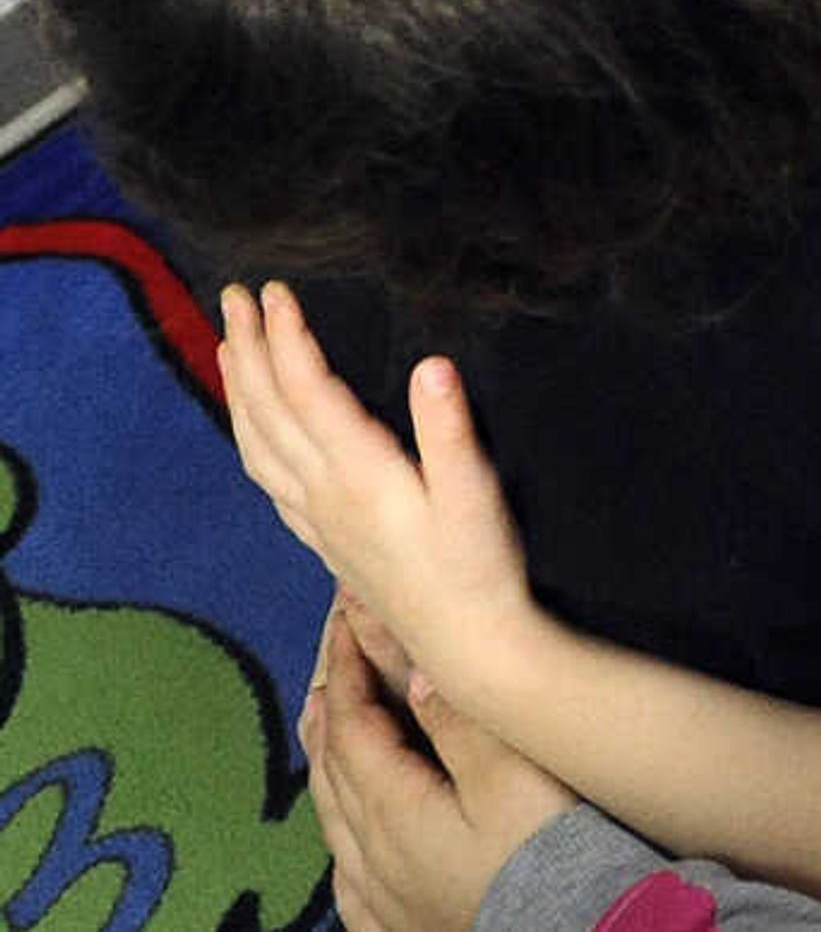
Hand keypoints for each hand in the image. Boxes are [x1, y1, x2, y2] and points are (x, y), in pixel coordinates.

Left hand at [221, 282, 540, 694]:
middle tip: (231, 297)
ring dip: (239, 390)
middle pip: (269, 411)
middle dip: (248, 350)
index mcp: (360, 472)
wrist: (464, 642)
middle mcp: (324, 492)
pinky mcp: (322, 537)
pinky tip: (252, 427)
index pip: (307, 392)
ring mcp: (316, 517)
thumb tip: (431, 363)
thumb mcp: (478, 493)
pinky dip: (248, 438)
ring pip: (257, 444)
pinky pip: (266, 478)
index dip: (287, 338)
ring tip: (228, 346)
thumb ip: (449, 429)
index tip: (274, 290)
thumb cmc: (481, 565)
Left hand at [302, 605, 577, 931]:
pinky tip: (343, 843)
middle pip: (334, 766)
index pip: (353, 723)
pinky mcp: (395, 922)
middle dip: (332, 704)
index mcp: (393, 806)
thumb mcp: (511, 777)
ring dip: (326, 763)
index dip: (347, 667)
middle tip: (333, 657)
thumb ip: (462, 725)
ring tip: (321, 726)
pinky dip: (338, 840)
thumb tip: (423, 674)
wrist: (566, 928)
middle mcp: (371, 851)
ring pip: (333, 817)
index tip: (347, 620)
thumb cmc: (542, 853)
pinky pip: (346, 877)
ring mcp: (378, 892)